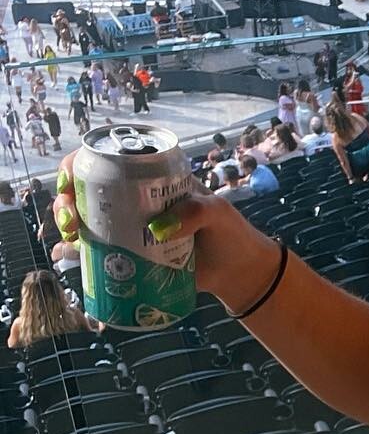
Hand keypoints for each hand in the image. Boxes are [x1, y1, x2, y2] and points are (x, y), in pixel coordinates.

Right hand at [52, 152, 281, 311]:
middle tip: (71, 220)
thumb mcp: (218, 213)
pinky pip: (96, 253)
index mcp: (151, 180)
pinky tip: (68, 256)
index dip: (78, 165)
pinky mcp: (129, 257)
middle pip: (86, 191)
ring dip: (66, 226)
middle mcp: (133, 201)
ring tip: (70, 238)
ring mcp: (128, 229)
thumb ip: (196, 212)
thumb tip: (158, 229)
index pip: (107, 161)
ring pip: (84, 221)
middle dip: (66, 200)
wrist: (237, 272)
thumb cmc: (230, 233)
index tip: (70, 181)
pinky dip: (77, 254)